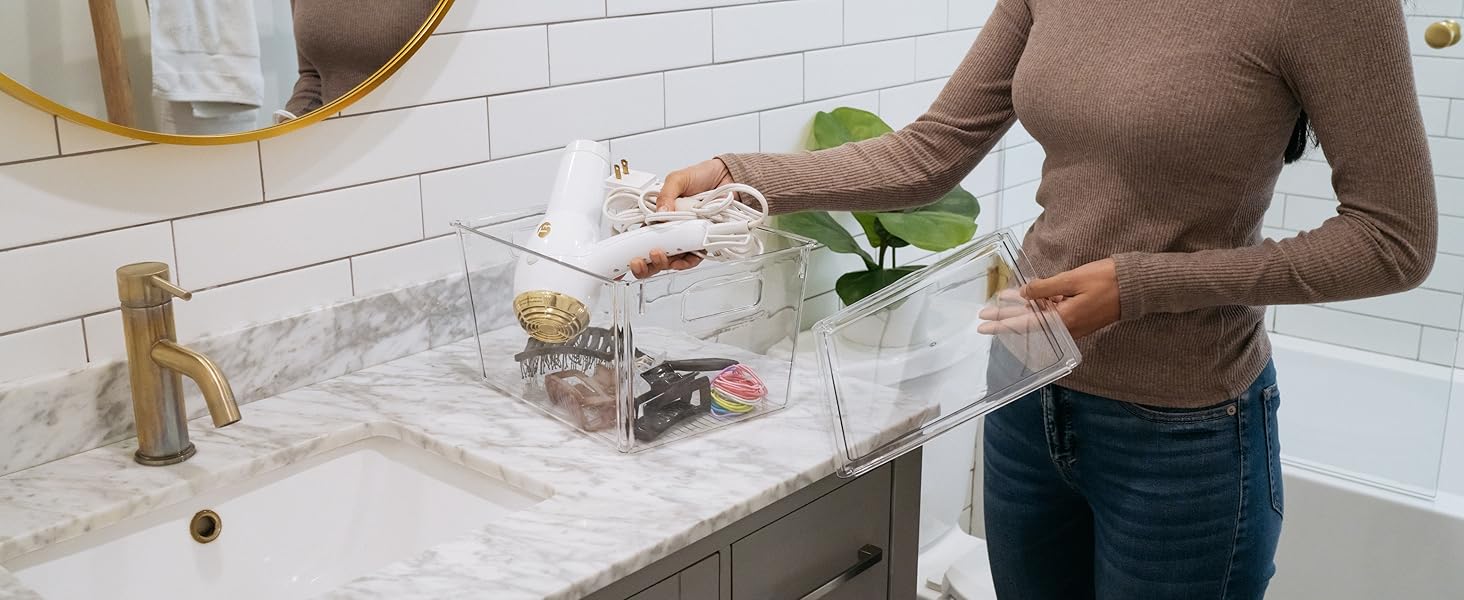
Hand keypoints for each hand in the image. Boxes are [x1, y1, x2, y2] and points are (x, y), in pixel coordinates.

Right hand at [627, 158, 733, 277]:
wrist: (728, 177)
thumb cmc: (701, 176)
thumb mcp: (677, 179)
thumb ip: (666, 194)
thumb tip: (660, 211)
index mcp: (659, 216)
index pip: (642, 237)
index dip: (633, 250)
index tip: (630, 255)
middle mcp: (671, 230)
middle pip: (653, 255)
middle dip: (646, 263)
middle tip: (646, 257)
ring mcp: (686, 238)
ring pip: (670, 260)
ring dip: (664, 262)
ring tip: (662, 254)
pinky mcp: (701, 243)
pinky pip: (692, 259)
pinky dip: (686, 262)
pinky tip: (681, 260)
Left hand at [977, 258, 1119, 338]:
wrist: (1137, 286)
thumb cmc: (1106, 280)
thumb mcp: (1072, 280)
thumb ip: (1045, 288)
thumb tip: (1024, 294)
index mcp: (1063, 320)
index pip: (1024, 325)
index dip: (1002, 323)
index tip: (983, 324)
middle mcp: (1065, 326)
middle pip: (1028, 323)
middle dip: (1004, 318)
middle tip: (982, 316)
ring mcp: (1072, 322)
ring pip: (1038, 317)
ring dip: (1019, 310)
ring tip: (999, 303)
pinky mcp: (1078, 316)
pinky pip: (1052, 312)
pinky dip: (1037, 306)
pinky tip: (1025, 297)